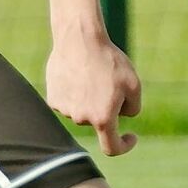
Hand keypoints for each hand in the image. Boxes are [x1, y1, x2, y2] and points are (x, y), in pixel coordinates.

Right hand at [46, 33, 142, 155]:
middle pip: (99, 122)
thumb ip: (133, 108)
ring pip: (83, 112)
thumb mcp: (134, 84)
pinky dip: (75, 94)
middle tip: (109, 83)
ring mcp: (65, 110)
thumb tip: (121, 117)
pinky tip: (77, 75)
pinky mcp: (53, 99)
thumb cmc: (109, 60)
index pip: (112, 148)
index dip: (124, 146)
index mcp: (103, 118)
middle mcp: (82, 118)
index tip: (130, 136)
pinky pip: (70, 103)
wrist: (79, 39)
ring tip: (91, 75)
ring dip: (90, 100)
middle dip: (107, 108)